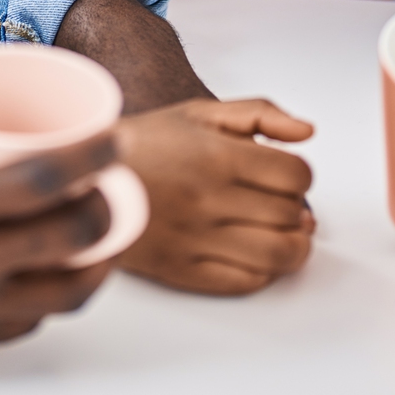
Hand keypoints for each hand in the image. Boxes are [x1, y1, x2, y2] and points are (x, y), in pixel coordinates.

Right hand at [0, 105, 118, 355]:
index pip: (43, 181)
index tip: (119, 137)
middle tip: (113, 186)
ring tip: (104, 240)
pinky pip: (28, 323)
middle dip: (107, 211)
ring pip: (63, 294)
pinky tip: (54, 280)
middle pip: (70, 238)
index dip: (91, 157)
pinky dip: (51, 300)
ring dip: (97, 266)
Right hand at [114, 98, 316, 294]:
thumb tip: (307, 132)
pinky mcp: (182, 270)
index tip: (286, 176)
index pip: (296, 176)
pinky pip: (245, 282)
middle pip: (291, 216)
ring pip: (278, 255)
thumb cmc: (146, 143)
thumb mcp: (200, 112)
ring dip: (293, 245)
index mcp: (217, 156)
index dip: (300, 176)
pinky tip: (251, 251)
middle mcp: (209, 199)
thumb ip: (260, 114)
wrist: (88, 177)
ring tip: (280, 232)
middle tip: (277, 202)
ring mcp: (196, 239)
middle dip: (295, 208)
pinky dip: (262, 271)